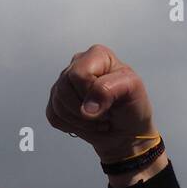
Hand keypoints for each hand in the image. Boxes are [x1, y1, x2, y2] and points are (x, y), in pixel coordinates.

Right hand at [45, 45, 160, 170]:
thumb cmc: (132, 106)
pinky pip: (54, 116)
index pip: (79, 74)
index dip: (92, 94)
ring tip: (98, 120)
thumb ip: (109, 89)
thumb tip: (86, 108)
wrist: (127, 131)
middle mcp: (78, 64)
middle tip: (105, 114)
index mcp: (97, 55)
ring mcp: (64, 83)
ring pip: (58, 103)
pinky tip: (86, 123)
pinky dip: (72, 126)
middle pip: (64, 88)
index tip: (111, 103)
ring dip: (81, 121)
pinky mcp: (57, 101)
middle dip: (86, 110)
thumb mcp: (132, 90)